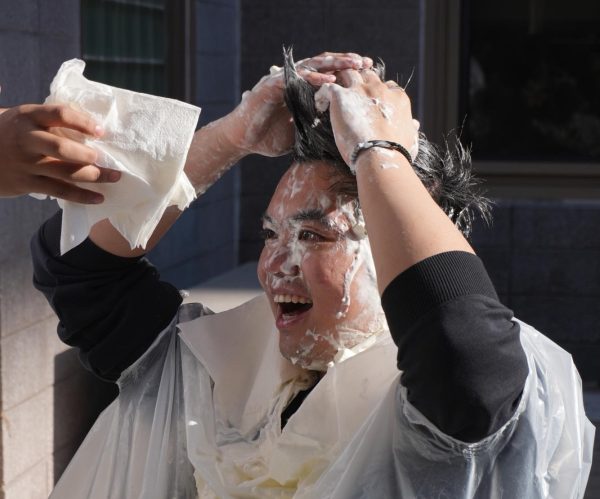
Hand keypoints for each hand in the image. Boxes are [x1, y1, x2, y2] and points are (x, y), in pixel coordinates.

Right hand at [0, 104, 120, 202]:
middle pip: (61, 147)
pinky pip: (59, 191)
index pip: (60, 114)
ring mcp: (26, 163)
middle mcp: (27, 139)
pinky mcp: (26, 183)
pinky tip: (98, 198)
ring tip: (114, 177)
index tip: (101, 132)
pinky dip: (81, 196)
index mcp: (28, 116)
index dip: (83, 122)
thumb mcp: (23, 117)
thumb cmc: (10, 132)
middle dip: (88, 155)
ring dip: (93, 176)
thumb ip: (50, 118)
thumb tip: (90, 122)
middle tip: (105, 158)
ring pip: (65, 172)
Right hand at [223, 52, 373, 156]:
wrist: (244, 140)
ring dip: (333, 64)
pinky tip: (327, 80)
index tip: (370, 76)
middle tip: (367, 63)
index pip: (329, 75)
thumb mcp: (303, 133)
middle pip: (324, 65)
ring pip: (312, 65)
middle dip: (346, 62)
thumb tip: (343, 138)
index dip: (348, 74)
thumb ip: (319, 128)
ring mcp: (283, 81)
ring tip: (352, 64)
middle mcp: (295, 81)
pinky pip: (294, 77)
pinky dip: (311, 77)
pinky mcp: (272, 85)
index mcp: (303, 90)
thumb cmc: (270, 138)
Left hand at [313, 70, 418, 166]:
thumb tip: (415, 125)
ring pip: (348, 73)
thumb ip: (411, 128)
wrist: (379, 155)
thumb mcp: (411, 138)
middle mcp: (380, 89)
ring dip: (340, 81)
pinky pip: (328, 86)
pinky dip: (322, 93)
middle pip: (367, 75)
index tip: (369, 103)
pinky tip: (321, 105)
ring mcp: (360, 90)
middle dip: (359, 81)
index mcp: (397, 97)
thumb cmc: (397, 152)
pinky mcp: (342, 96)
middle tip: (349, 94)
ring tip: (333, 95)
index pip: (387, 85)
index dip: (377, 92)